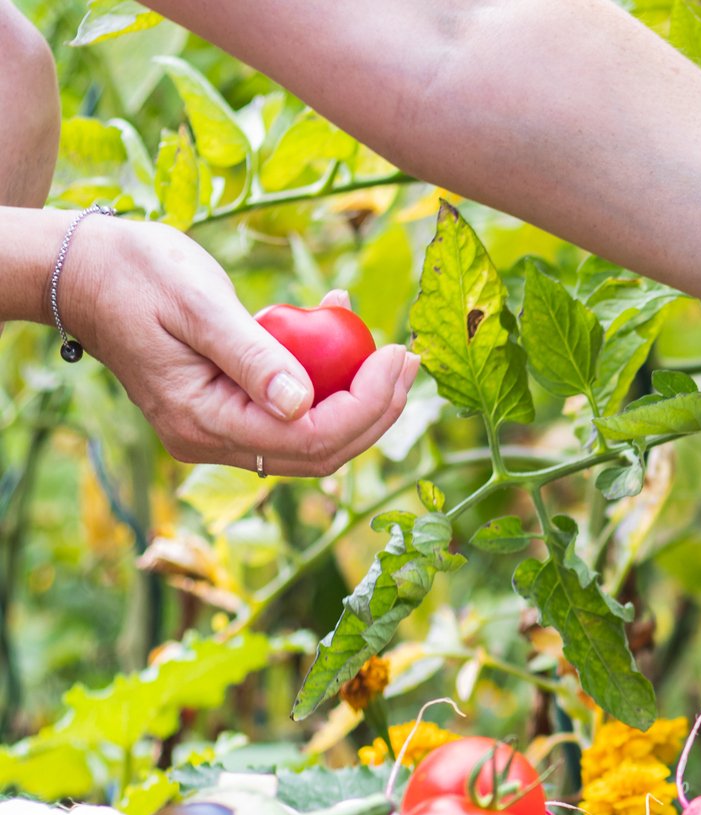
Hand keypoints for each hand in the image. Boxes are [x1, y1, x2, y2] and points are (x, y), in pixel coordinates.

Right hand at [60, 217, 416, 475]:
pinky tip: (338, 327)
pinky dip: (326, 380)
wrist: (85, 272)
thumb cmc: (135, 273)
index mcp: (202, 422)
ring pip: (312, 437)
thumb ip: (252, 355)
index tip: (399, 356)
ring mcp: (220, 433)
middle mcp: (211, 441)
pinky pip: (293, 412)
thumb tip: (302, 404)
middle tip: (408, 358)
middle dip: (375, 409)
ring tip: (385, 345)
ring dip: (358, 397)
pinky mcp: (229, 412)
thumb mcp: (198, 304)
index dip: (367, 406)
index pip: (309, 439)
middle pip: (320, 450)